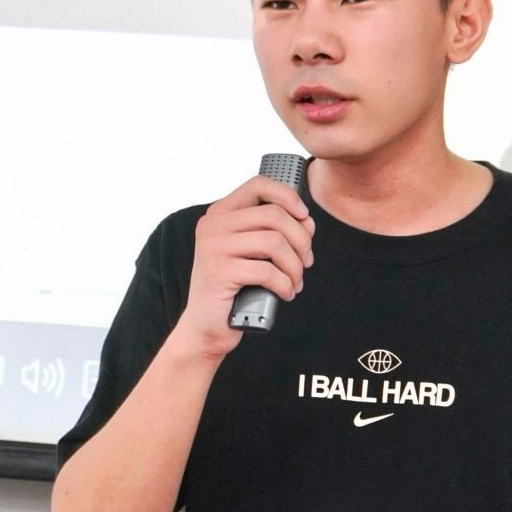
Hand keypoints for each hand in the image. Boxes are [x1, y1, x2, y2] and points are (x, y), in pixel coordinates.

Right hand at [173, 175, 315, 358]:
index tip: (305, 218)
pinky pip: (268, 271)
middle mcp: (213, 225)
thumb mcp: (251, 252)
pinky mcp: (219, 272)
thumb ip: (273, 231)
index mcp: (220, 213)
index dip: (289, 197)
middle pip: (274, 215)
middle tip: (306, 263)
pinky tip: (286, 294)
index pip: (259, 184)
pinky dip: (285, 284)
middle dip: (301, 240)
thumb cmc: (234, 288)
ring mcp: (213, 247)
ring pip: (275, 242)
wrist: (205, 327)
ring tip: (296, 281)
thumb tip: (306, 221)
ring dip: (295, 266)